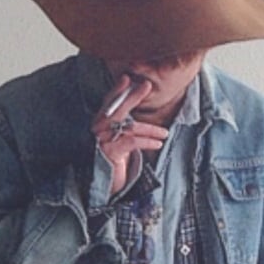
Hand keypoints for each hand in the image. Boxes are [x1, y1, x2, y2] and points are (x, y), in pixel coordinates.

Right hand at [91, 75, 168, 194]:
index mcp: (99, 124)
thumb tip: (138, 115)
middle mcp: (98, 130)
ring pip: (130, 128)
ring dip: (151, 129)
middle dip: (133, 97)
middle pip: (117, 109)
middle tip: (147, 85)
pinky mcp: (110, 152)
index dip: (117, 91)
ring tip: (165, 133)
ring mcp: (103, 141)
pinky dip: (148, 142)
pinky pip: (132, 142)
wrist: (101, 185)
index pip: (108, 103)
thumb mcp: (118, 142)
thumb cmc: (111, 162)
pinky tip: (158, 144)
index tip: (126, 78)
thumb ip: (124, 128)